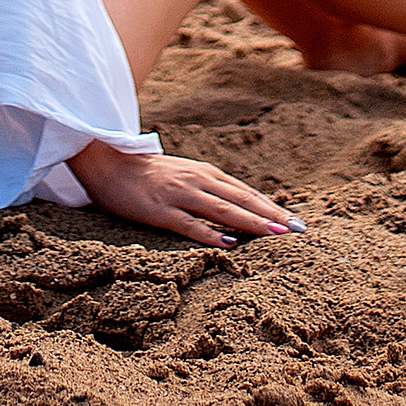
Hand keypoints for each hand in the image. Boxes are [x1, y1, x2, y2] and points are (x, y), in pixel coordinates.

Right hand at [69, 138, 299, 247]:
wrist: (108, 162)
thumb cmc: (148, 173)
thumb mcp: (184, 175)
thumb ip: (208, 189)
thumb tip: (237, 210)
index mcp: (205, 173)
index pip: (246, 192)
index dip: (272, 207)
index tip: (295, 222)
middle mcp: (197, 180)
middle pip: (241, 200)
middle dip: (272, 216)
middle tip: (297, 230)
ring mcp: (179, 194)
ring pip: (222, 210)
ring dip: (251, 222)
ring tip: (275, 234)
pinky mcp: (159, 209)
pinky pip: (188, 224)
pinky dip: (209, 233)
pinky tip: (228, 243)